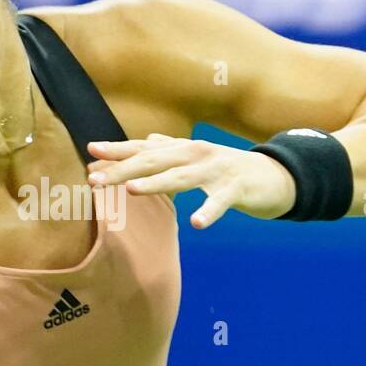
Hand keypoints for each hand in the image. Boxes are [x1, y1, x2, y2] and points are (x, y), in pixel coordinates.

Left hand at [87, 134, 296, 228]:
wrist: (274, 176)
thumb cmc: (228, 170)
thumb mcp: (197, 158)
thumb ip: (170, 151)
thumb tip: (145, 140)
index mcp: (183, 149)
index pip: (144, 149)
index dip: (118, 151)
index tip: (90, 154)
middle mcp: (195, 154)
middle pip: (154, 161)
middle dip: (123, 170)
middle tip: (96, 179)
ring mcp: (216, 170)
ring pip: (182, 177)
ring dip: (157, 183)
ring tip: (133, 190)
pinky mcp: (237, 188)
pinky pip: (221, 201)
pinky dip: (209, 212)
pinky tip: (197, 224)